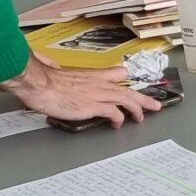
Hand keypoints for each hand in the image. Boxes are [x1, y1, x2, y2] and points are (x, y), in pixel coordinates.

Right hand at [5, 57, 157, 127]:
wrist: (40, 84)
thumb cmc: (45, 80)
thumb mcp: (59, 73)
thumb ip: (66, 74)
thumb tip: (58, 71)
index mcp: (92, 75)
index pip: (116, 73)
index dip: (126, 79)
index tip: (132, 84)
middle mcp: (98, 83)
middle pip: (128, 89)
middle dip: (143, 98)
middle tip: (154, 105)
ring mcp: (98, 94)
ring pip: (126, 99)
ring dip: (137, 109)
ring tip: (141, 117)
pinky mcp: (94, 106)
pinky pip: (114, 112)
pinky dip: (119, 118)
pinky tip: (118, 124)